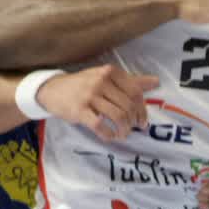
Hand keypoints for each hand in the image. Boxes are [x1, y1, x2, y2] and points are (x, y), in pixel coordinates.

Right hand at [36, 65, 158, 141]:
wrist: (52, 89)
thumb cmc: (83, 84)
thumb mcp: (105, 77)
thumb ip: (131, 80)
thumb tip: (156, 82)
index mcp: (109, 72)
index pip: (135, 92)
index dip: (142, 110)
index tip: (141, 121)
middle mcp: (100, 81)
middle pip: (128, 106)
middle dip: (133, 121)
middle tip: (132, 128)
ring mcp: (89, 96)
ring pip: (118, 116)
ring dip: (123, 130)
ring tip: (122, 134)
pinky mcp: (79, 110)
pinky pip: (100, 126)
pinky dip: (108, 134)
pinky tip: (110, 136)